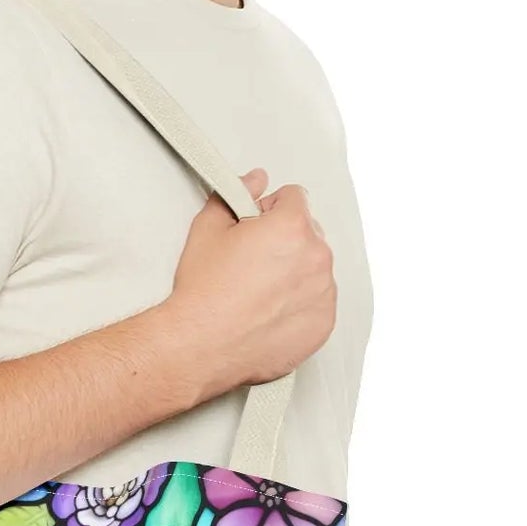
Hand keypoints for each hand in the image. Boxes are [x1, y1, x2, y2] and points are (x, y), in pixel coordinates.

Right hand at [167, 164, 337, 397]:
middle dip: (286, 240)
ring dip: (295, 271)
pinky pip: (319, 301)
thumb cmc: (204, 293)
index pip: (295, 197)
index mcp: (292, 226)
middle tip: (252, 262)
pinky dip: (300, 303)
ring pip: (315, 267)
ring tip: (259, 291)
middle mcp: (316, 257)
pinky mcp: (324, 323)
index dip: (269, 210)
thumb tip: (255, 180)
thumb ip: (236, 194)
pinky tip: (269, 311)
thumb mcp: (208, 229)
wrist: (201, 345)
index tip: (254, 228)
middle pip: (309, 231)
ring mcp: (324, 293)